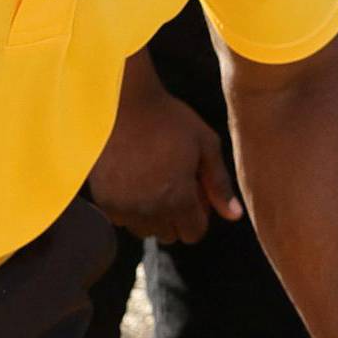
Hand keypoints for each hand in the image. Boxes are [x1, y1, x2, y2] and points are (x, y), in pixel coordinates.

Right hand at [90, 51, 240, 243]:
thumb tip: (235, 216)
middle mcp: (150, 210)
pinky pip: (120, 218)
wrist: (121, 102)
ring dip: (150, 215)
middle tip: (171, 186)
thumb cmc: (168, 119)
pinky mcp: (103, 199)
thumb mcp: (205, 145)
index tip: (193, 196)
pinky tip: (132, 181)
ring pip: (143, 230)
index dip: (198, 217)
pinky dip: (127, 208)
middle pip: (168, 235)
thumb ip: (220, 183)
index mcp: (179, 199)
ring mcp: (124, 206)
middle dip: (175, 218)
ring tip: (151, 183)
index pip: (193, 233)